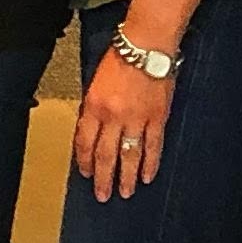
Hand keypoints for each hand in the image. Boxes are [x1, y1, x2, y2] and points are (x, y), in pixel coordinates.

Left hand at [75, 44, 171, 195]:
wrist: (146, 47)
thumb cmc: (119, 59)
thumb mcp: (95, 83)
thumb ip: (92, 109)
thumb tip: (90, 131)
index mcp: (94, 106)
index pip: (85, 142)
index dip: (84, 161)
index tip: (84, 173)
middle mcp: (113, 117)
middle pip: (105, 155)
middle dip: (103, 178)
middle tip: (103, 195)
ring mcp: (137, 119)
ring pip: (129, 155)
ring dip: (126, 177)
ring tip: (125, 193)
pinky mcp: (157, 118)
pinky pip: (153, 146)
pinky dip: (150, 164)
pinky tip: (147, 177)